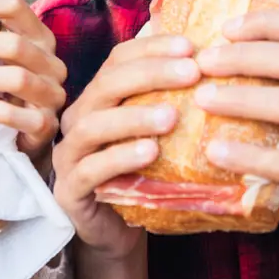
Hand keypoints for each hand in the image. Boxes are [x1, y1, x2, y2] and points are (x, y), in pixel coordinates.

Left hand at [0, 0, 66, 167]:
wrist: (24, 135)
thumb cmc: (0, 91)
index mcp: (39, 38)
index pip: (16, 8)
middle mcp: (50, 62)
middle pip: (14, 44)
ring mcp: (51, 94)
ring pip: (18, 79)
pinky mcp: (47, 124)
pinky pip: (27, 118)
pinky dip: (0, 112)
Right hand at [51, 33, 197, 260]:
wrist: (118, 232)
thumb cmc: (142, 175)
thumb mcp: (158, 133)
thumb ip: (171, 98)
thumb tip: (209, 58)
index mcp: (97, 98)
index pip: (118, 59)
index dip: (152, 48)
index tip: (191, 47)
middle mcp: (78, 119)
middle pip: (106, 84)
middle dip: (150, 74)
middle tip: (192, 72)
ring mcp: (69, 155)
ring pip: (93, 125)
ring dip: (134, 117)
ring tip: (172, 116)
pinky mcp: (69, 191)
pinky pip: (90, 170)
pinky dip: (120, 158)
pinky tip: (151, 153)